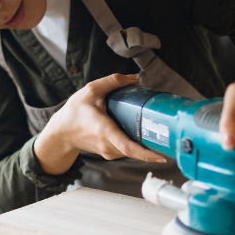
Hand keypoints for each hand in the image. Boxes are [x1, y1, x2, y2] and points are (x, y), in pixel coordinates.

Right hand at [34, 73, 167, 174]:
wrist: (62, 132)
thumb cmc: (74, 113)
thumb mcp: (90, 90)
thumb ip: (113, 81)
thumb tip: (135, 78)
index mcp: (104, 130)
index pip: (128, 147)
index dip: (147, 154)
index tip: (162, 156)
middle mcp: (109, 145)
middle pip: (137, 150)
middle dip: (155, 146)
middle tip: (172, 138)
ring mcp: (110, 152)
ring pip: (134, 150)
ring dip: (147, 144)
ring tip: (160, 132)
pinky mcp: (111, 153)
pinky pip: (129, 150)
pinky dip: (138, 143)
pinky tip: (144, 133)